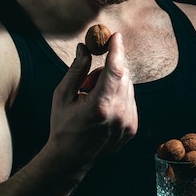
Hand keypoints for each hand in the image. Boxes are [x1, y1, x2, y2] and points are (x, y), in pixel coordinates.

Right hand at [47, 32, 137, 170]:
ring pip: (128, 86)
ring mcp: (128, 123)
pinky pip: (130, 99)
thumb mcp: (63, 95)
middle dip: (107, 69)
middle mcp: (118, 114)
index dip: (116, 50)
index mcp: (99, 106)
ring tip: (92, 99)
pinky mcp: (132, 128)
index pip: (114, 70)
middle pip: (122, 75)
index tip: (116, 35)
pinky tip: (102, 109)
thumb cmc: (62, 124)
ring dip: (112, 83)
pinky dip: (118, 96)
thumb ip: (76, 69)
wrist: (71, 159)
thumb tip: (85, 47)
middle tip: (88, 82)